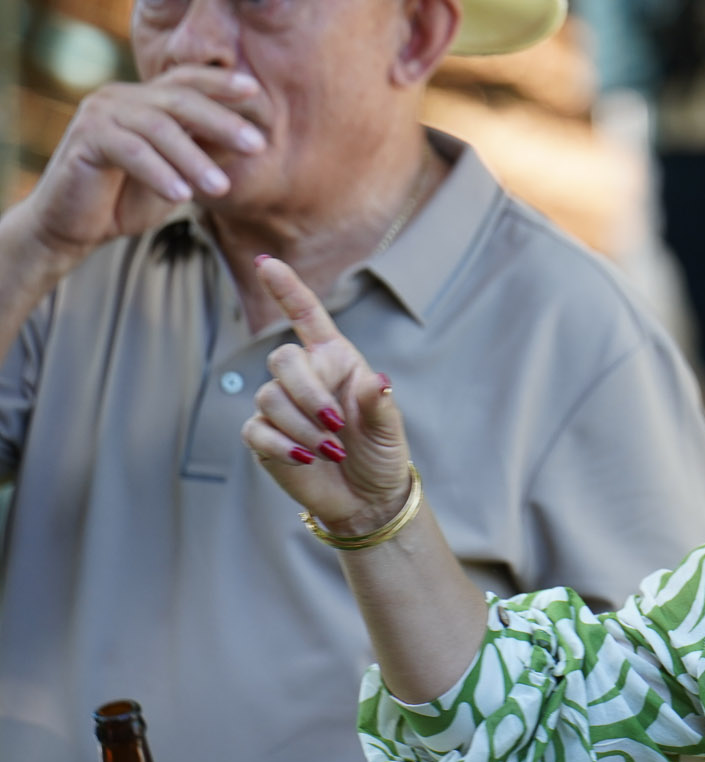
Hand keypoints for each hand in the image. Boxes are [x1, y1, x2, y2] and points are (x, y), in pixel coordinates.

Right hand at [21, 67, 264, 264]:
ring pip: (158, 128)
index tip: (255, 90)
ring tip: (222, 188)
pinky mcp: (85, 138)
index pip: (187, 81)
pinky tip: (182, 196)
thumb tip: (253, 140)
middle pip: (179, 100)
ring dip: (193, 159)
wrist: (75, 226)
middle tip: (257, 145)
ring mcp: (100, 114)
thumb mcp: (180, 173)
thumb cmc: (130, 197)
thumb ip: (207, 152)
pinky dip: (159, 173)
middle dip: (222, 122)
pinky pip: (130, 152)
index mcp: (145, 100)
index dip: (220, 83)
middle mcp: (122, 97)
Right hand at [241, 257, 412, 535]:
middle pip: (282, 359)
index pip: (306, 316)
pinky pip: (256, 429)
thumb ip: (380, 403)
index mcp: (336, 360)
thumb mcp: (390, 429)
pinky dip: (281, 445)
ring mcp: (280, 406)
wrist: (367, 498)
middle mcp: (305, 377)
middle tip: (336, 425)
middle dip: (307, 392)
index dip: (287, 289)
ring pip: (269, 398)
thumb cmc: (382, 453)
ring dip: (302, 427)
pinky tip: (304, 459)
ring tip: (331, 451)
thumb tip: (376, 378)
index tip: (265, 262)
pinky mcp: (263, 436)